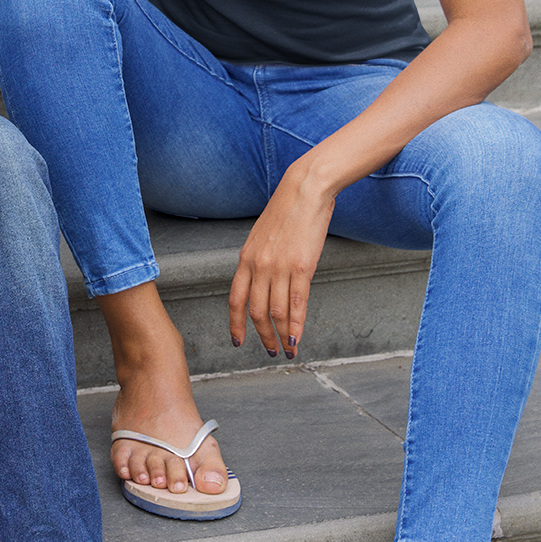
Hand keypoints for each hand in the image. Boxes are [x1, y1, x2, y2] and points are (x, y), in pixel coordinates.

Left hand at [227, 160, 335, 357]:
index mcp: (245, 258)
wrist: (305, 190)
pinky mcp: (301, 267)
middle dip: (262, 335)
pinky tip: (297, 338)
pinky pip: (296, 304)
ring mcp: (279, 267)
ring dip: (281, 335)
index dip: (236, 324)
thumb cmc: (287, 211)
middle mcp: (258, 266)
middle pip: (255, 311)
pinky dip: (296, 325)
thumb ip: (258, 260)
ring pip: (276, 312)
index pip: (235, 299)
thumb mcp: (261, 236)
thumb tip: (261, 282)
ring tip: (287, 349)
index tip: (238, 341)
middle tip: (270, 350)